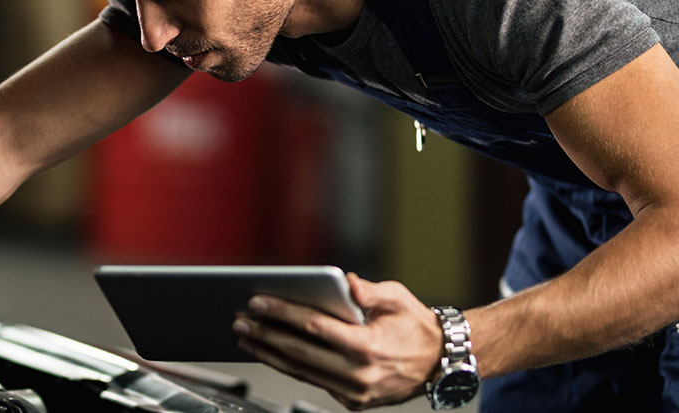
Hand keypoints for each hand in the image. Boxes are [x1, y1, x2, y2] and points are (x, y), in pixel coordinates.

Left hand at [231, 273, 441, 410]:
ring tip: (246, 336)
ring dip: (269, 354)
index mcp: (369, 347)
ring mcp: (355, 393)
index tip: (257, 302)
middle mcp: (359, 375)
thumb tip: (345, 281)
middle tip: (239, 319)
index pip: (313, 327)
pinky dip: (290, 366)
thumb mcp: (398, 298)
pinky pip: (314, 381)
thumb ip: (369, 290)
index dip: (282, 313)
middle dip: (265, 334)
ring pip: (301, 372)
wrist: (441, 363)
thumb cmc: (416, 326)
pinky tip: (271, 352)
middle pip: (299, 352)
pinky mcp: (353, 402)